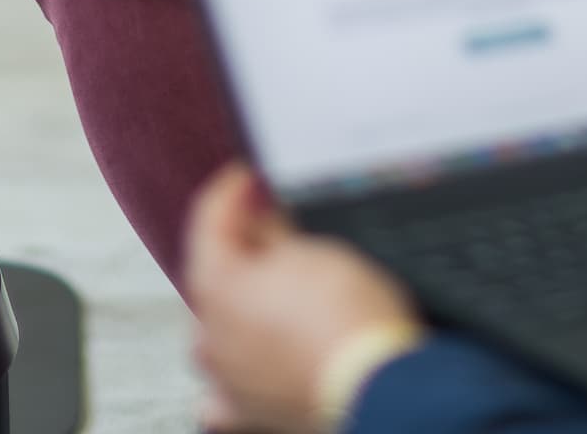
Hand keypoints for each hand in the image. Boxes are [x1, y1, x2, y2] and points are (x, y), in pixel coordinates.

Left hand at [187, 161, 422, 433]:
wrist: (377, 384)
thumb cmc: (347, 319)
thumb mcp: (312, 248)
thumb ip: (273, 227)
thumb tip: (261, 210)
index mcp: (216, 286)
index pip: (209, 219)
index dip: (232, 189)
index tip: (250, 176)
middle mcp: (210, 336)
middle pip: (213, 274)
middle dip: (239, 246)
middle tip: (270, 223)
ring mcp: (225, 379)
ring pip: (217, 331)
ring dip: (238, 305)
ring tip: (276, 287)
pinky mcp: (248, 412)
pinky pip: (225, 390)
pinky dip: (238, 369)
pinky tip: (258, 356)